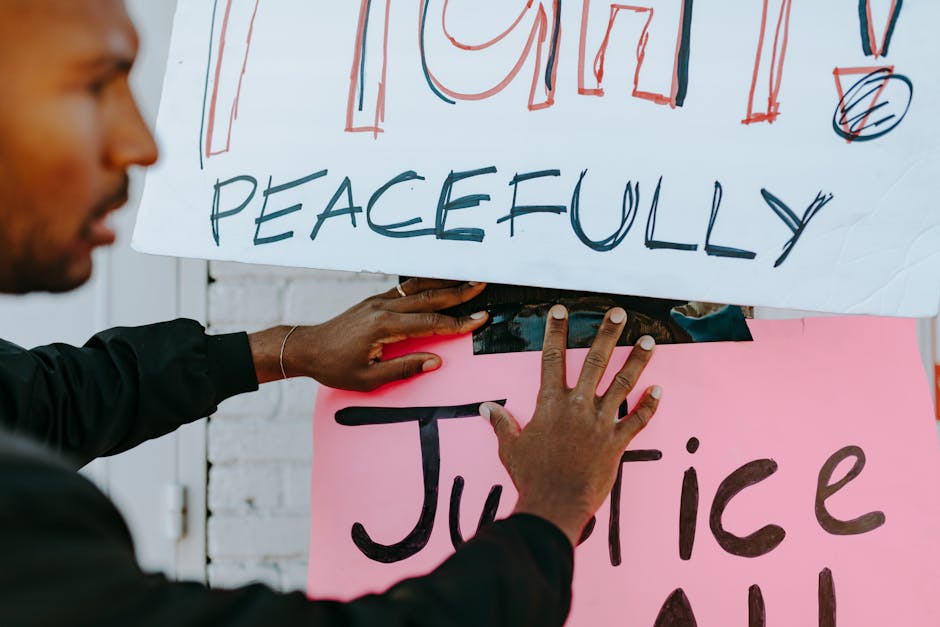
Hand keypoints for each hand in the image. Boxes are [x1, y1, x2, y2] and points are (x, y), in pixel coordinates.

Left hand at [249, 279, 487, 389]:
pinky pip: (407, 289)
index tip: (480, 318)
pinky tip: (440, 282)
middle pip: (429, 297)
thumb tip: (434, 361)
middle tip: (482, 285)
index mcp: (384, 326)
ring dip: (445, 283)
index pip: (430, 322)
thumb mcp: (369, 378)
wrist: (307, 347)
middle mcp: (383, 307)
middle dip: (458, 292)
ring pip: (419, 288)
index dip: (457, 322)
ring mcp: (379, 300)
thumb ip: (404, 368)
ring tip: (468, 278)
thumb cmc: (335, 367)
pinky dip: (427, 284)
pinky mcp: (376, 299)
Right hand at [481, 305, 660, 546]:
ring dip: (638, 361)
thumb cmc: (531, 477)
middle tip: (619, 312)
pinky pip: (637, 420)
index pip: (551, 358)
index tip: (560, 311)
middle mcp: (577, 406)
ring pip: (623, 384)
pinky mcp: (616, 443)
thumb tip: (486, 408)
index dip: (555, 332)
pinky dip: (649, 405)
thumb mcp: (510, 447)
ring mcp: (600, 423)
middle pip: (595, 361)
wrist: (555, 505)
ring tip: (650, 341)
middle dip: (608, 334)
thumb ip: (501, 424)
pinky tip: (658, 390)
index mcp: (550, 404)